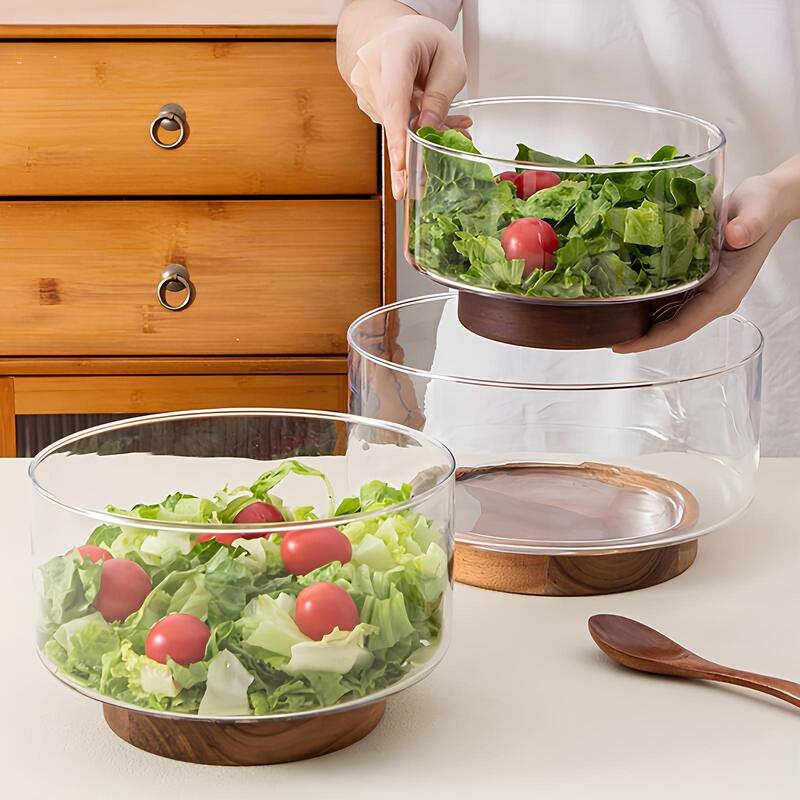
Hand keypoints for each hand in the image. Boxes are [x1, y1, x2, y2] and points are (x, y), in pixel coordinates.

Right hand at [347, 13, 467, 197]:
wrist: (396, 33)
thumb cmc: (425, 40)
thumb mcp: (451, 60)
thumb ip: (441, 96)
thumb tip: (428, 129)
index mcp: (393, 49)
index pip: (394, 99)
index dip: (398, 135)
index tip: (402, 163)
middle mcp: (370, 68)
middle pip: (392, 119)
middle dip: (418, 146)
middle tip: (432, 171)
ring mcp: (364, 87)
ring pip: (394, 125)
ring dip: (421, 134)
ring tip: (453, 125)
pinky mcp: (366, 103)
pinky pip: (392, 124)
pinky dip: (412, 128)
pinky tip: (430, 120)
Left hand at [614, 170, 795, 353]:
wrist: (767, 201)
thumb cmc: (764, 205)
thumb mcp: (758, 208)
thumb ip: (750, 223)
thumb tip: (737, 236)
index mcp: (726, 292)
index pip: (683, 326)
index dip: (652, 339)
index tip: (624, 345)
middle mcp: (713, 297)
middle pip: (669, 327)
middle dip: (637, 336)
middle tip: (602, 336)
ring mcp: (704, 291)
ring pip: (665, 316)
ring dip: (637, 321)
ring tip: (605, 322)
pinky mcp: (696, 280)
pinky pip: (667, 299)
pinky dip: (644, 301)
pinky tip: (622, 298)